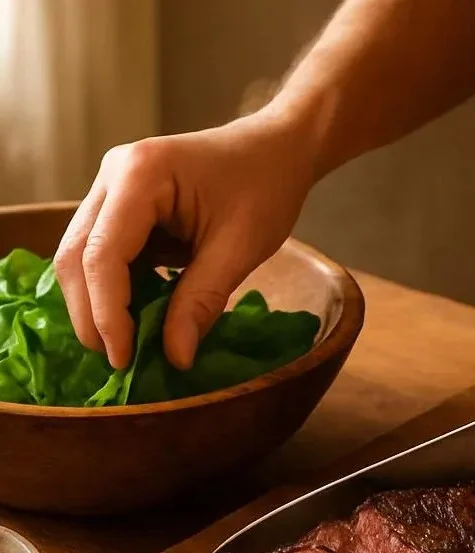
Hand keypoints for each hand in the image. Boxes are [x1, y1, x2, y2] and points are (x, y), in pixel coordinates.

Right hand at [54, 111, 315, 369]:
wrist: (277, 149)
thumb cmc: (265, 187)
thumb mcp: (240, 248)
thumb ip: (203, 301)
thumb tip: (175, 357)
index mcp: (140, 175)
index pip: (103, 256)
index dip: (107, 314)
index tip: (124, 360)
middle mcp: (113, 176)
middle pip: (77, 255)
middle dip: (91, 313)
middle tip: (118, 362)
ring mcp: (113, 188)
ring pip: (83, 256)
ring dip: (98, 304)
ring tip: (125, 347)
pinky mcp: (122, 205)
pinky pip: (105, 253)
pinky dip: (116, 290)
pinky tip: (137, 319)